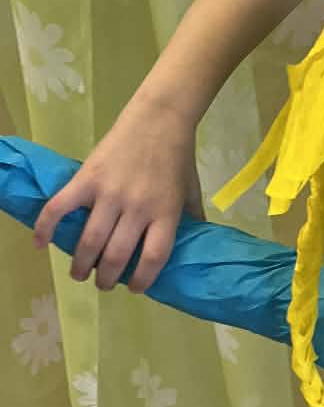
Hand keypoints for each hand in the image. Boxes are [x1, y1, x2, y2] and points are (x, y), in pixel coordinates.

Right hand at [33, 104, 203, 293]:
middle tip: (102, 283)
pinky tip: (41, 244)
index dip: (142, 280)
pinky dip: (46, 228)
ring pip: (89, 241)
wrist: (160, 118)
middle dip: (106, 279)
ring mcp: (110, 193)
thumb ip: (192, 217)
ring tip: (79, 273)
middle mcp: (137, 207)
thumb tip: (200, 241)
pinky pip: (59, 208)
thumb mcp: (191, 190)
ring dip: (80, 264)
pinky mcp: (87, 178)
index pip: (153, 258)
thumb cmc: (177, 156)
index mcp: (165, 212)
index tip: (134, 288)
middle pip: (116, 256)